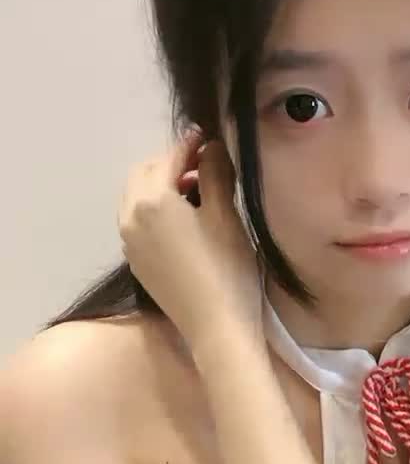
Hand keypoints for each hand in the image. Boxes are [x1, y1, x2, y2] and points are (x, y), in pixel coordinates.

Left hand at [117, 125, 263, 352]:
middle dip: (169, 164)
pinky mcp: (136, 262)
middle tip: (203, 166)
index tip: (208, 137)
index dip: (190, 145)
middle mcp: (130, 217)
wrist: (215, 326)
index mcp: (151, 200)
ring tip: (194, 192)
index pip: (169, 159)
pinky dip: (154, 211)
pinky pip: (138, 223)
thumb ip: (214, 174)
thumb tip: (210, 147)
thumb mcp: (224, 215)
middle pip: (143, 175)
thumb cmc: (226, 267)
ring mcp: (129, 242)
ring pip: (136, 199)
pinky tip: (182, 221)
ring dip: (160, 187)